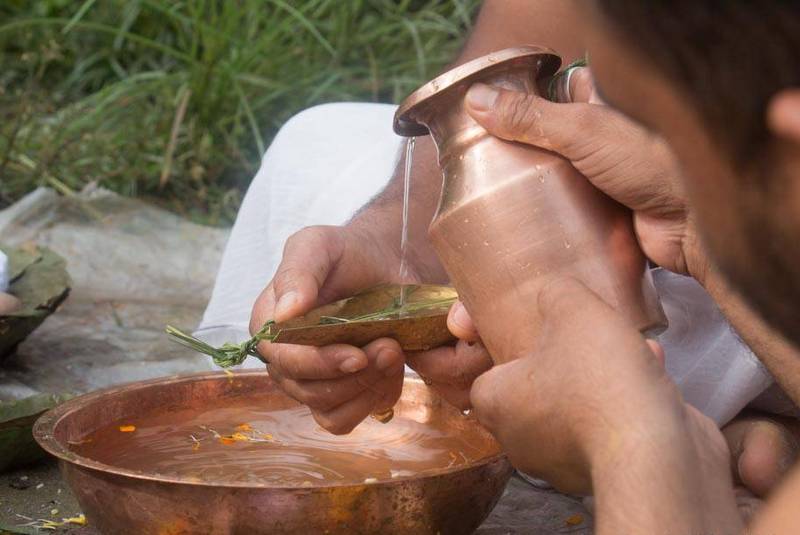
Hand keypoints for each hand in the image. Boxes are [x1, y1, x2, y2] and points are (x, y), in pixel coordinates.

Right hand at [250, 223, 492, 431]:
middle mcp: (284, 360)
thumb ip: (298, 272)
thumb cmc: (347, 253)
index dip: (320, 363)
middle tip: (391, 348)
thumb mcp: (319, 245)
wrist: (384, 264)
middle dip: (354, 376)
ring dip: (367, 389)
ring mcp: (310, 382)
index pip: (285, 360)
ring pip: (328, 411)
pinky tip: (390, 373)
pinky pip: (345, 418)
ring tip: (395, 355)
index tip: (357, 355)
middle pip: (309, 391)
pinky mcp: (338, 396)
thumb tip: (283, 313)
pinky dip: (371, 401)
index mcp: (269, 326)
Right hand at [465, 70, 709, 282]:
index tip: (485, 114)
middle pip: (548, 139)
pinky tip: (522, 222)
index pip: (551, 92)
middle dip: (520, 151)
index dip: (520, 101)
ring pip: (555, 178)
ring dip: (532, 187)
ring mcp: (603, 175)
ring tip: (493, 194)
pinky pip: (567, 209)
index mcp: (601, 105)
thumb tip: (478, 100)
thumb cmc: (654, 164)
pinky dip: (548, 216)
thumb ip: (530, 117)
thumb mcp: (584, 131)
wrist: (698, 225)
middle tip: (484, 161)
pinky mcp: (603, 210)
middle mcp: (602, 138)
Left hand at [467, 278, 724, 494]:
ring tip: (626, 346)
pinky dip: (625, 401)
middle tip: (583, 337)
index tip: (534, 332)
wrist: (652, 451)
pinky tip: (651, 370)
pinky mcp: (605, 472)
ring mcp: (561, 463)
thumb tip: (553, 293)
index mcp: (496, 404)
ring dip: (600, 377)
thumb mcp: (571, 308)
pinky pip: (608, 427)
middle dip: (562, 361)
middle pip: (533, 389)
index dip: (508, 350)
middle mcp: (520, 440)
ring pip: (575, 407)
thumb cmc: (596, 380)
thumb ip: (556, 293)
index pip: (488, 375)